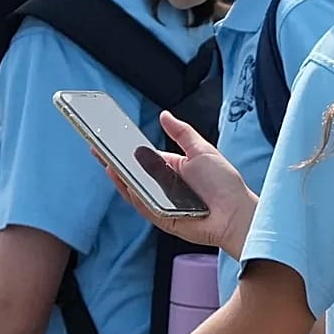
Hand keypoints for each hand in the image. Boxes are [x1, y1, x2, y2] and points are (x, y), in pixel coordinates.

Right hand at [105, 111, 257, 257]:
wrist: (237, 212)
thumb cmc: (224, 183)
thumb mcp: (201, 150)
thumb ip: (182, 133)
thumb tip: (164, 115)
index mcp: (170, 169)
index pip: (142, 159)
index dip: (125, 150)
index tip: (109, 138)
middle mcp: (163, 187)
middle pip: (133, 174)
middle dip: (114, 161)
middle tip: (97, 147)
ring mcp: (160, 203)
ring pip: (134, 190)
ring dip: (119, 177)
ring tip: (106, 161)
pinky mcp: (162, 219)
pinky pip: (143, 206)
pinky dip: (133, 195)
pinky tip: (124, 181)